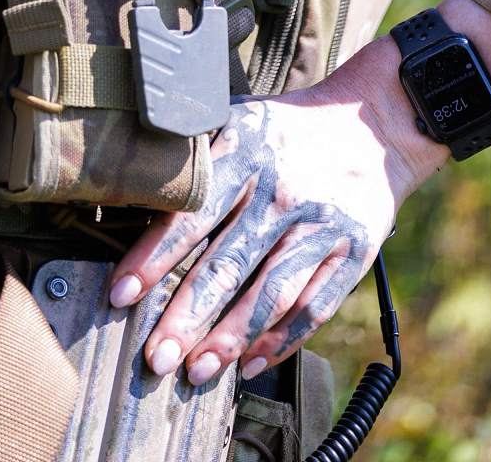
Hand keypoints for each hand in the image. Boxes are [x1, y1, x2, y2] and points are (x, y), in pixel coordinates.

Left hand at [109, 39, 436, 385]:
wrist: (369, 125)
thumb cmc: (285, 129)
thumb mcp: (238, 118)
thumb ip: (195, 156)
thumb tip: (130, 190)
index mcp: (245, 152)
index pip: (190, 214)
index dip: (153, 257)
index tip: (121, 295)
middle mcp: (282, 193)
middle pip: (227, 265)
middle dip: (186, 317)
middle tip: (154, 358)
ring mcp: (320, 227)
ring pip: (270, 295)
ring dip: (230, 340)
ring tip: (195, 372)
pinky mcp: (352, 255)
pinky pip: (313, 308)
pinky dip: (280, 342)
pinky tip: (249, 365)